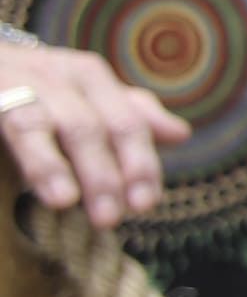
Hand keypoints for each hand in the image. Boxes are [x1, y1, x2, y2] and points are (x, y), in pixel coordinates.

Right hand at [0, 39, 188, 228]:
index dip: (138, 164)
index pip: (127, 124)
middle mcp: (58, 77)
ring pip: (38, 126)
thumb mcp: (89, 97)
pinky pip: (8, 125)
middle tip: (109, 218)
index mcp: (93, 78)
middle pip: (88, 128)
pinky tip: (32, 182)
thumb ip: (131, 117)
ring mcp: (17, 86)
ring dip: (52, 165)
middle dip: (101, 175)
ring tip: (64, 201)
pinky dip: (22, 153)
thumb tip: (180, 134)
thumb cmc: (44, 88)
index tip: (145, 204)